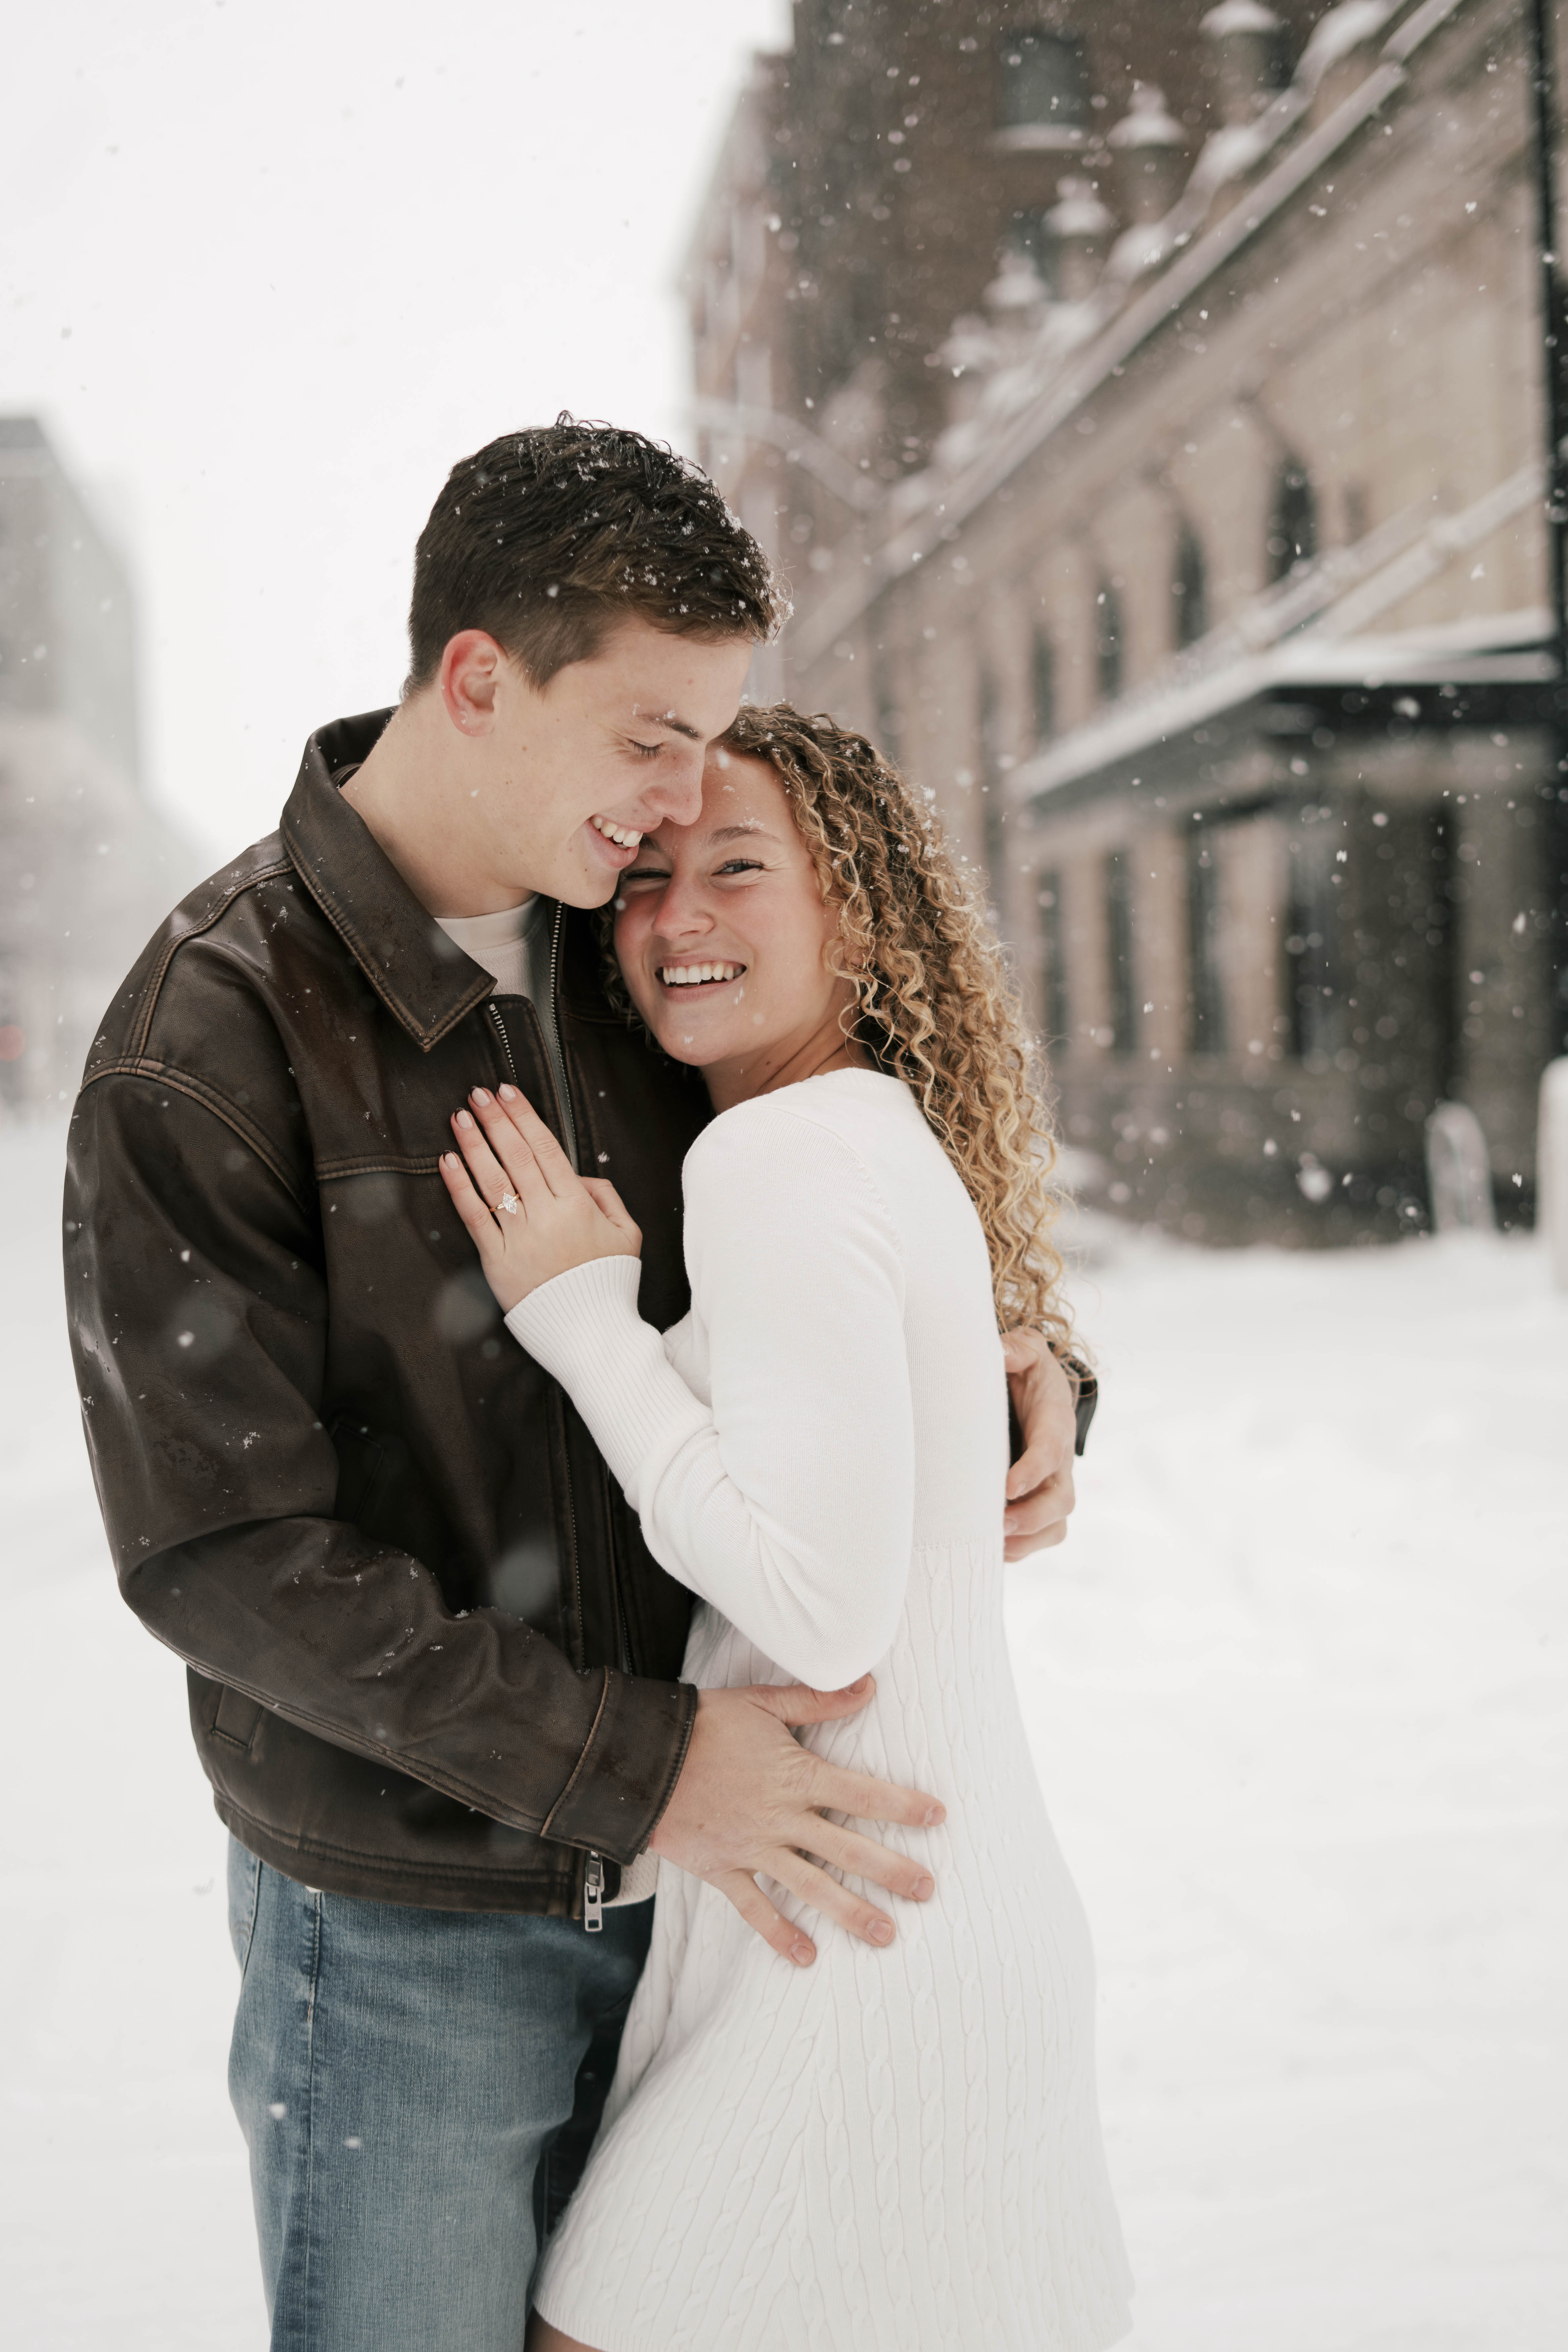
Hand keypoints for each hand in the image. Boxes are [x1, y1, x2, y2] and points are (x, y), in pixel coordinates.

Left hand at [439, 1085, 640, 1314]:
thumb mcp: (627, 1233)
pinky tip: (448, 1161)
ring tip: (460, 1118)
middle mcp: (546, 1216)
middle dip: (495, 1120)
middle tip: (477, 1094)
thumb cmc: (608, 1282)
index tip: (507, 1093)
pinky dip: (459, 1186)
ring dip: (473, 1144)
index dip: (523, 1117)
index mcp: (577, 1205)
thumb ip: (606, 1195)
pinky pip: (474, 1216)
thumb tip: (579, 1175)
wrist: (591, 1333)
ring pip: (492, 1180)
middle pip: (515, 1156)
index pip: (545, 1148)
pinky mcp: (497, 1260)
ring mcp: (519, 1238)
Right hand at [650, 1678, 943, 1965]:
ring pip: (811, 1886)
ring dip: (850, 1912)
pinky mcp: (724, 1869)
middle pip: (847, 1849)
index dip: (901, 1806)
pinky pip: (755, 1908)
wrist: (640, 1757)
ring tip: (886, 1935)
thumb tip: (868, 1686)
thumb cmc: (703, 1723)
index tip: (937, 1817)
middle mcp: (781, 1818)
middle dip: (891, 1871)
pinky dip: (779, 1934)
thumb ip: (816, 1701)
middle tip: (927, 1891)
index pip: (861, 1794)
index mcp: (796, 1775)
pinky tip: (806, 1958)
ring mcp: (754, 1848)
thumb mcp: (761, 1703)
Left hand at [1002, 1329, 1077, 1561]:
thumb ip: (1017, 1349)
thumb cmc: (1029, 1374)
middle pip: (1061, 1500)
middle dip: (1033, 1517)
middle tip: (1000, 1523)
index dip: (1033, 1471)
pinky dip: (1020, 1550)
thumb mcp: (1027, 1352)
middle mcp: (1059, 1463)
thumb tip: (1001, 1353)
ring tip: (993, 1547)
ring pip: (1055, 1526)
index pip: (1051, 1451)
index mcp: (1054, 1425)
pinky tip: (990, 1552)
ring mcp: (1053, 1487)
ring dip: (1026, 1541)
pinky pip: (1040, 1537)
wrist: (1042, 1394)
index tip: (1008, 1486)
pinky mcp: (1041, 1503)